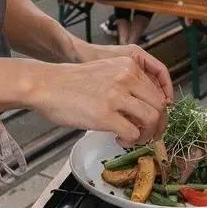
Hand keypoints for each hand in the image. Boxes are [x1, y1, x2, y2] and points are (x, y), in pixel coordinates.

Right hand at [38, 51, 171, 145]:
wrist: (46, 85)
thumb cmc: (71, 82)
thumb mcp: (107, 72)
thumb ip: (127, 86)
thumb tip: (143, 111)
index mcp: (128, 66)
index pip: (158, 91)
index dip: (159, 111)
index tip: (154, 122)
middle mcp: (126, 78)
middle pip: (159, 106)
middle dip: (159, 125)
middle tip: (151, 135)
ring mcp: (116, 96)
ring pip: (151, 119)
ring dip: (147, 135)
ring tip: (135, 139)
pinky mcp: (105, 115)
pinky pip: (132, 133)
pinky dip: (130, 141)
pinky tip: (119, 140)